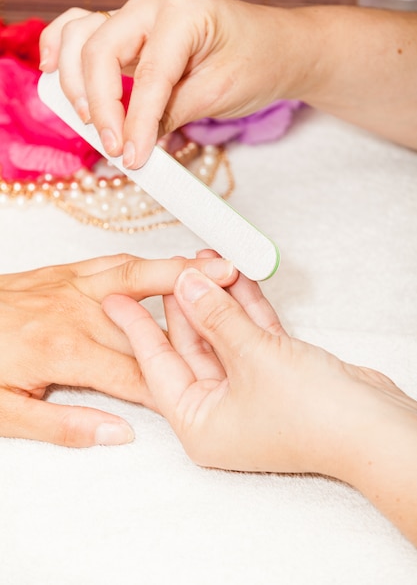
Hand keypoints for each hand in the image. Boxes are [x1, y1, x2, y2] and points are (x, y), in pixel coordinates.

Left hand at [0, 253, 235, 446]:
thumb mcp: (6, 412)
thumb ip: (64, 424)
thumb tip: (118, 433)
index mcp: (66, 351)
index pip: (137, 375)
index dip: (177, 384)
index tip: (211, 387)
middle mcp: (79, 313)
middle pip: (152, 324)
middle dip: (198, 324)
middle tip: (242, 318)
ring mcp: (75, 285)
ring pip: (142, 278)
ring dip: (184, 277)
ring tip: (225, 273)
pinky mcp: (68, 271)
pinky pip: (116, 261)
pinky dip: (149, 263)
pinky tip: (171, 263)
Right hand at [39, 0, 301, 167]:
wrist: (276, 48)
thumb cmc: (256, 63)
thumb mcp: (218, 95)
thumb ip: (170, 115)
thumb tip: (132, 143)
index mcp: (185, 11)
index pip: (148, 75)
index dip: (134, 122)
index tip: (131, 158)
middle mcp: (154, 3)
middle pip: (101, 51)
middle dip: (100, 105)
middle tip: (114, 148)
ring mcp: (138, 12)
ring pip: (83, 37)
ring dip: (76, 81)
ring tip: (88, 121)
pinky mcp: (132, 29)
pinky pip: (85, 31)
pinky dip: (66, 51)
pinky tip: (56, 73)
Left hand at [104, 261, 416, 544]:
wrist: (375, 427)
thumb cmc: (314, 415)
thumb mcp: (253, 358)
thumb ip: (216, 317)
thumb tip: (186, 283)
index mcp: (200, 423)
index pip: (157, 366)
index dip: (135, 328)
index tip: (114, 299)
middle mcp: (220, 408)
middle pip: (190, 346)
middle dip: (181, 304)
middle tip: (164, 267)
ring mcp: (250, 389)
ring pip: (222, 334)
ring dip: (215, 298)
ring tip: (200, 259)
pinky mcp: (276, 371)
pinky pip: (251, 332)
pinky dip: (244, 305)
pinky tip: (233, 274)